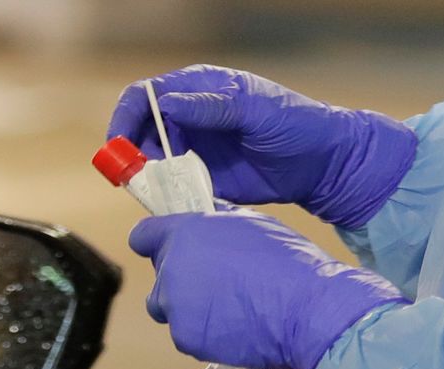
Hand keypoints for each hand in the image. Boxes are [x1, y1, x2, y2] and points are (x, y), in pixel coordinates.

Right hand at [107, 65, 416, 228]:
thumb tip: (167, 104)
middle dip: (132, 154)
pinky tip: (177, 203)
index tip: (119, 145)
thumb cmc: (296, 125)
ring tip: (164, 191)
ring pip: (152, 162)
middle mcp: (189, 117)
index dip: (126, 118)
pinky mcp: (202, 178)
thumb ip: (212, 107)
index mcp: (199, 90)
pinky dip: (167, 196)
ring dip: (149, 178)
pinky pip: (172, 187)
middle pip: (140, 132)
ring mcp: (194, 149)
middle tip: (139, 177)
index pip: (145, 96)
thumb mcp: (256, 110)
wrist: (324, 164)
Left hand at [130, 207, 406, 368]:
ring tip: (228, 308)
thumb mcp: (251, 223)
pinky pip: (187, 334)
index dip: (155, 242)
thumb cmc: (288, 262)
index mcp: (184, 234)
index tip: (167, 248)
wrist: (308, 310)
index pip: (143, 236)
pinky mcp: (186, 339)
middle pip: (159, 276)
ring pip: (170, 308)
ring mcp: (176, 308)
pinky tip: (235, 328)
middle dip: (180, 278)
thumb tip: (205, 222)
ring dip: (189, 308)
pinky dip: (205, 333)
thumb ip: (217, 224)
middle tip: (216, 282)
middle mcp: (171, 270)